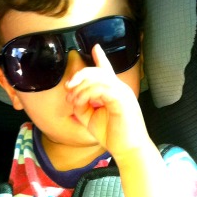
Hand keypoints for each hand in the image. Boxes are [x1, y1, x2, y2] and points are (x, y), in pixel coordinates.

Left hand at [65, 44, 148, 158]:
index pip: (107, 70)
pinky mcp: (122, 99)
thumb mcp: (90, 118)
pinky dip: (86, 93)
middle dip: (80, 76)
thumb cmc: (112, 135)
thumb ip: (82, 104)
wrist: (128, 150)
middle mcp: (120, 88)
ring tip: (73, 100)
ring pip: (98, 78)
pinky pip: (101, 88)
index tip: (95, 47)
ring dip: (80, 87)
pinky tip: (80, 102)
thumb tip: (73, 96)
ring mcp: (122, 92)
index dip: (101, 57)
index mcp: (114, 91)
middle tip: (68, 87)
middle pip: (97, 71)